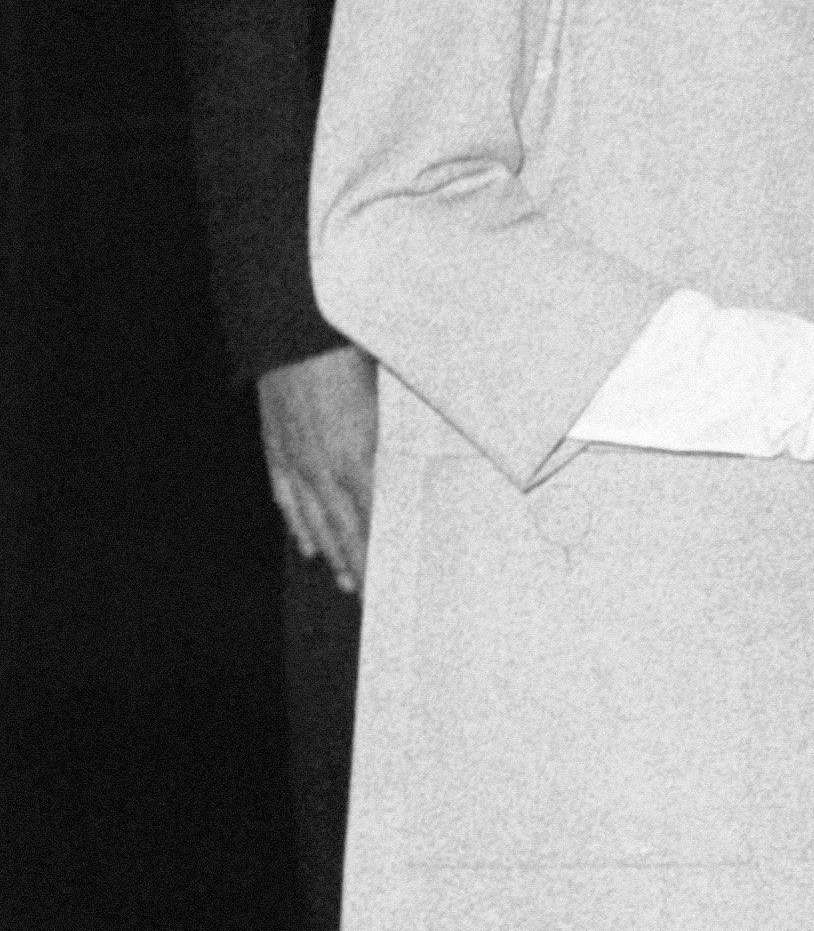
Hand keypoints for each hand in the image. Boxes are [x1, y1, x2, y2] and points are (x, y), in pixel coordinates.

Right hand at [259, 345, 377, 591]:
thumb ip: (400, 438)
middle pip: (345, 529)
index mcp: (359, 457)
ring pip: (315, 520)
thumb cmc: (348, 359)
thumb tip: (419, 464)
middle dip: (358, 565)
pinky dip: (297, 524)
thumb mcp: (389, 399)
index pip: (374, 519)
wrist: (294, 333)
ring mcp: (297, 460)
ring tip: (344, 580)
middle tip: (370, 597)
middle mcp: (325, 468)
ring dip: (330, 553)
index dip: (381, 552)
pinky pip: (286, 497)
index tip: (392, 578)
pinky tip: (305, 544)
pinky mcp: (277, 448)